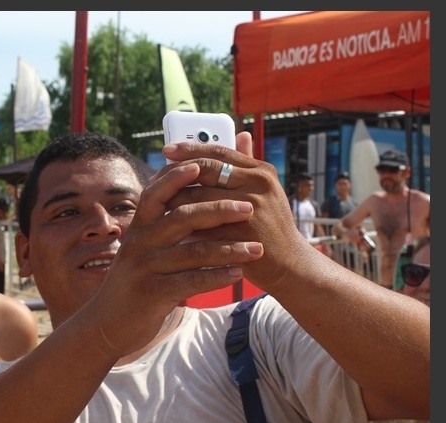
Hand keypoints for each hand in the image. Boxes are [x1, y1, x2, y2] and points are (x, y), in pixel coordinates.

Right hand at [91, 153, 262, 357]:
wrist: (106, 322)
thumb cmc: (134, 281)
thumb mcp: (141, 249)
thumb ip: (162, 226)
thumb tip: (187, 199)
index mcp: (138, 228)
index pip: (156, 193)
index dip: (178, 177)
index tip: (206, 164)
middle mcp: (139, 243)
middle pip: (181, 217)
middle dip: (218, 210)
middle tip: (249, 208)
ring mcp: (144, 268)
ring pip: (192, 251)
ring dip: (228, 248)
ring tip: (257, 248)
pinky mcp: (151, 294)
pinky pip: (190, 281)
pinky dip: (216, 276)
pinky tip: (238, 274)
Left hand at [160, 131, 313, 292]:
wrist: (290, 265)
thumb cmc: (271, 226)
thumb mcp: (264, 190)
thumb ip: (248, 164)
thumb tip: (240, 134)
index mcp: (261, 171)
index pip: (219, 152)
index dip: (190, 149)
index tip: (167, 149)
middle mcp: (258, 184)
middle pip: (207, 170)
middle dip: (176, 171)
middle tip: (154, 175)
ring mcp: (251, 208)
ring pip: (200, 196)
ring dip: (174, 198)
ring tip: (156, 201)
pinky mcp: (241, 234)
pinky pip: (202, 225)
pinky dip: (182, 224)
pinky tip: (165, 225)